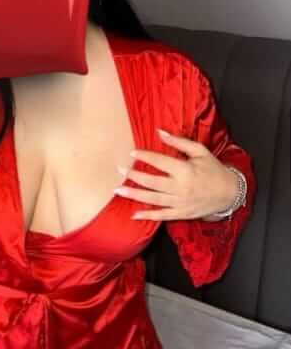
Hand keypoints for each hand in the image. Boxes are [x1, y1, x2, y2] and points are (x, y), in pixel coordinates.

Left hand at [113, 127, 238, 220]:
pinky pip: (162, 215)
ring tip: (118, 189)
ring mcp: (180, 202)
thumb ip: (179, 142)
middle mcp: (180, 187)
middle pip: (152, 181)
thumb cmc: (214, 169)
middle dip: (133, 175)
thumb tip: (160, 132)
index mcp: (185, 170)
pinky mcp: (181, 213)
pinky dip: (148, 216)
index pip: (160, 162)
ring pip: (153, 199)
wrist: (230, 193)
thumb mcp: (200, 151)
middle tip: (119, 170)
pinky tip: (134, 214)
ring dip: (134, 194)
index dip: (144, 157)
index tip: (132, 153)